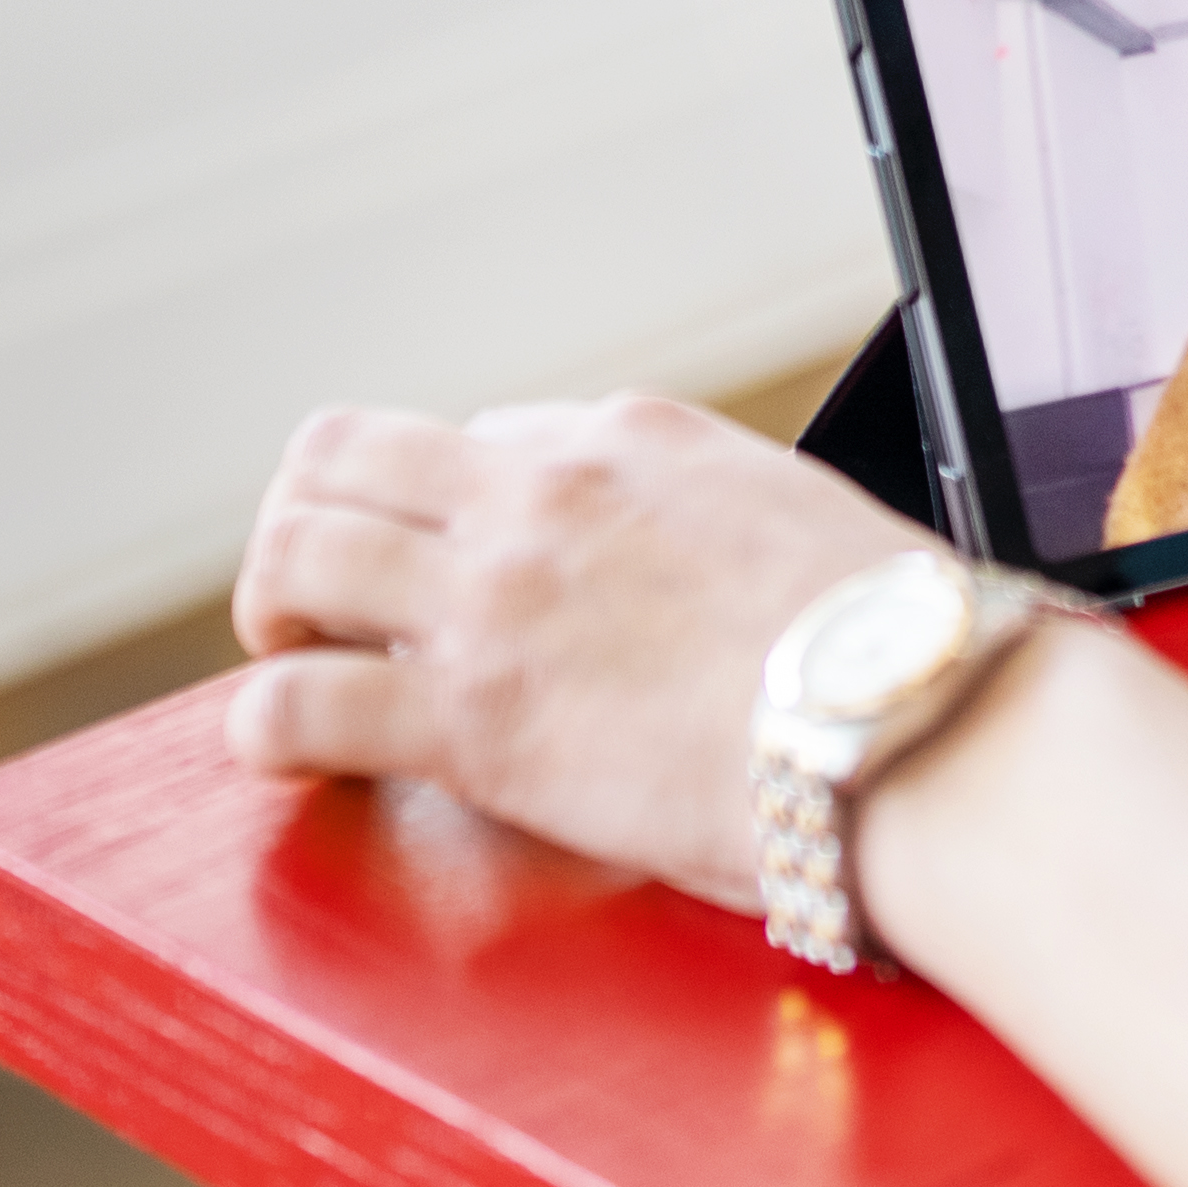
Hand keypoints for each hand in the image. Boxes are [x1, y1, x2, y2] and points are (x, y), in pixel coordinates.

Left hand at [225, 394, 896, 891]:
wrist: (918, 724)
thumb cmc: (893, 647)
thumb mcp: (796, 521)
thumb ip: (712, 523)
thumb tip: (696, 580)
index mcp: (632, 439)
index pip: (482, 439)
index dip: (454, 510)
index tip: (467, 571)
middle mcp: (543, 494)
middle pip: (344, 456)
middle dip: (313, 519)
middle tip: (326, 599)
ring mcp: (496, 597)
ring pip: (293, 549)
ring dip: (274, 604)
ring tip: (296, 658)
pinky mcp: (470, 716)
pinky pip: (295, 700)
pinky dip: (269, 724)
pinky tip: (288, 748)